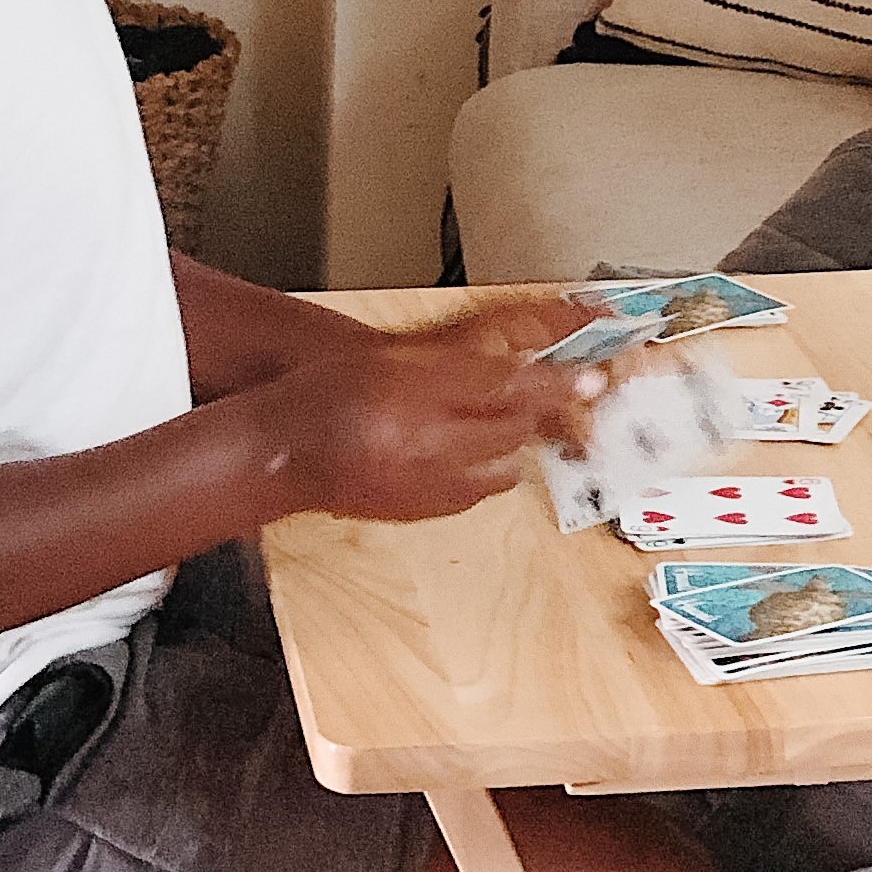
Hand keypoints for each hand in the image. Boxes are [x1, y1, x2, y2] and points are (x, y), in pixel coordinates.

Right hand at [262, 327, 583, 525]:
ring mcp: (425, 482)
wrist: (282, 451)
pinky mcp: (422, 510)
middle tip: (547, 395)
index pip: (507, 385)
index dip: (556, 382)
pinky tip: (464, 454)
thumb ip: (452, 363)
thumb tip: (512, 365)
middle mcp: (426, 440)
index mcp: (417, 391)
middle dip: (535, 411)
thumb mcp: (390, 360)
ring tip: (490, 423)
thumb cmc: (326, 393)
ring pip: (503, 466)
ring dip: (509, 443)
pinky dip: (483, 471)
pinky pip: (476, 492)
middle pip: (513, 428)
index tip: (589, 380)